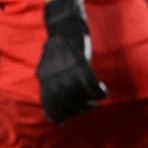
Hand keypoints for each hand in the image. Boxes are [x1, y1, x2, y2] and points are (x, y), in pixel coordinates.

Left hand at [36, 0, 107, 123]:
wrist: (64, 26)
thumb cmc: (57, 48)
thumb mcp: (46, 67)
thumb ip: (48, 85)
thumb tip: (49, 107)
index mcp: (44, 79)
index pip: (49, 106)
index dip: (57, 116)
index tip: (64, 121)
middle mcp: (54, 77)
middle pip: (66, 104)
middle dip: (76, 110)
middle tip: (85, 107)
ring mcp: (67, 71)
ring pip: (80, 97)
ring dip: (89, 102)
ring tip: (93, 101)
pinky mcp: (81, 63)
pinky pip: (92, 85)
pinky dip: (99, 92)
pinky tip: (103, 90)